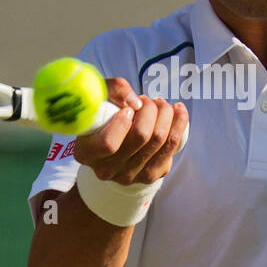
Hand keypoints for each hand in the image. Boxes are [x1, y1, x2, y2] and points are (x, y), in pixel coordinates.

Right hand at [73, 77, 188, 184]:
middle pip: (141, 137)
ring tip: (160, 104)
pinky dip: (179, 124)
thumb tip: (136, 102)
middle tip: (147, 100)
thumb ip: (113, 89)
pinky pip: (172, 147)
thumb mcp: (100, 96)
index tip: (128, 109)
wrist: (114, 140)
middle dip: (150, 109)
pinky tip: (178, 111)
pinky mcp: (152, 175)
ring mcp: (130, 176)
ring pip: (159, 140)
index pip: (108, 144)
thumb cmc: (104, 113)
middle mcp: (106, 170)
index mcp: (86, 153)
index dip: (122, 123)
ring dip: (166, 114)